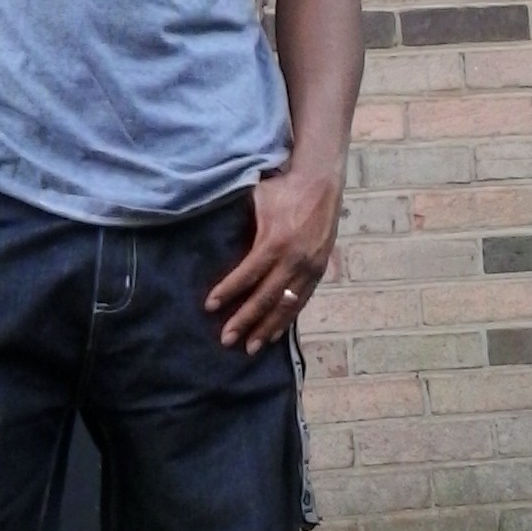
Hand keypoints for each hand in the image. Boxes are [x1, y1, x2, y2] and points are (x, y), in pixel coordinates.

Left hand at [205, 166, 341, 353]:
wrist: (322, 182)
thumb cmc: (283, 188)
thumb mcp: (257, 201)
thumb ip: (241, 224)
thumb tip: (215, 239)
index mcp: (276, 241)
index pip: (248, 274)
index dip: (228, 292)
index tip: (209, 306)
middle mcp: (294, 259)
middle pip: (265, 297)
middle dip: (245, 320)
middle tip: (226, 339)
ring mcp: (309, 267)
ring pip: (286, 305)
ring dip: (266, 328)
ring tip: (249, 348)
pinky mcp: (319, 271)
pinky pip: (301, 301)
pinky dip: (286, 320)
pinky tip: (273, 334)